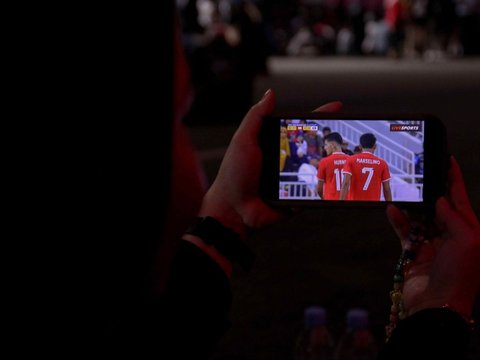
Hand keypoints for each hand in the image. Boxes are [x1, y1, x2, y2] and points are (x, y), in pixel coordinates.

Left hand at [199, 89, 341, 236]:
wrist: (233, 209)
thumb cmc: (234, 174)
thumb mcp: (243, 140)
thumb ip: (256, 117)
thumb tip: (270, 94)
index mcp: (274, 144)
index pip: (300, 126)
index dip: (318, 116)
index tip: (337, 107)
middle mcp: (286, 160)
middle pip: (313, 146)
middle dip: (331, 140)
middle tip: (349, 133)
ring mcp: (293, 179)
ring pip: (318, 168)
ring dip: (332, 163)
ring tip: (348, 156)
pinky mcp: (298, 197)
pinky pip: (315, 191)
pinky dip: (326, 187)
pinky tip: (339, 181)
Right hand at [387, 157, 479, 317]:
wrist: (436, 306)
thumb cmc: (458, 273)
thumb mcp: (466, 240)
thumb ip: (453, 217)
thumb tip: (439, 201)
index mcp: (470, 232)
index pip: (461, 201)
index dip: (455, 181)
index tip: (448, 160)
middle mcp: (452, 236)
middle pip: (439, 208)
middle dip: (430, 193)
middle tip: (419, 175)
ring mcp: (432, 245)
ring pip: (420, 218)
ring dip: (411, 207)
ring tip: (401, 192)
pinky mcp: (414, 253)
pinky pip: (405, 232)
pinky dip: (399, 221)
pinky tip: (392, 210)